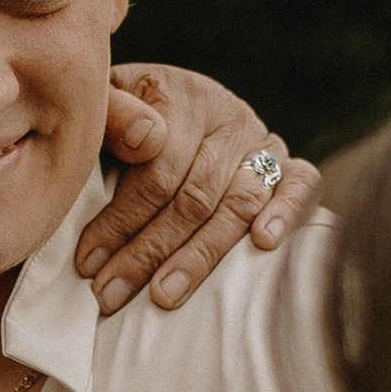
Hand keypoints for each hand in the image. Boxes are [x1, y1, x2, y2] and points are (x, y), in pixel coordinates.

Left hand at [82, 67, 318, 314]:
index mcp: (181, 96)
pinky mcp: (286, 164)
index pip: (157, 168)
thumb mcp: (101, 108)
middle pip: (194, 196)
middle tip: (111, 294)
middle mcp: (228, 117)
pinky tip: (263, 242)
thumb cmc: (122, 121)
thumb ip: (112, 117)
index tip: (89, 262)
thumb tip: (147, 138)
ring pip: (238, 204)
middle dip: (149, 251)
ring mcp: (261, 142)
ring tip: (164, 296)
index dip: (121, 219)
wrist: (160, 105)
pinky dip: (287, 212)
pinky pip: (301, 183)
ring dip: (200, 256)